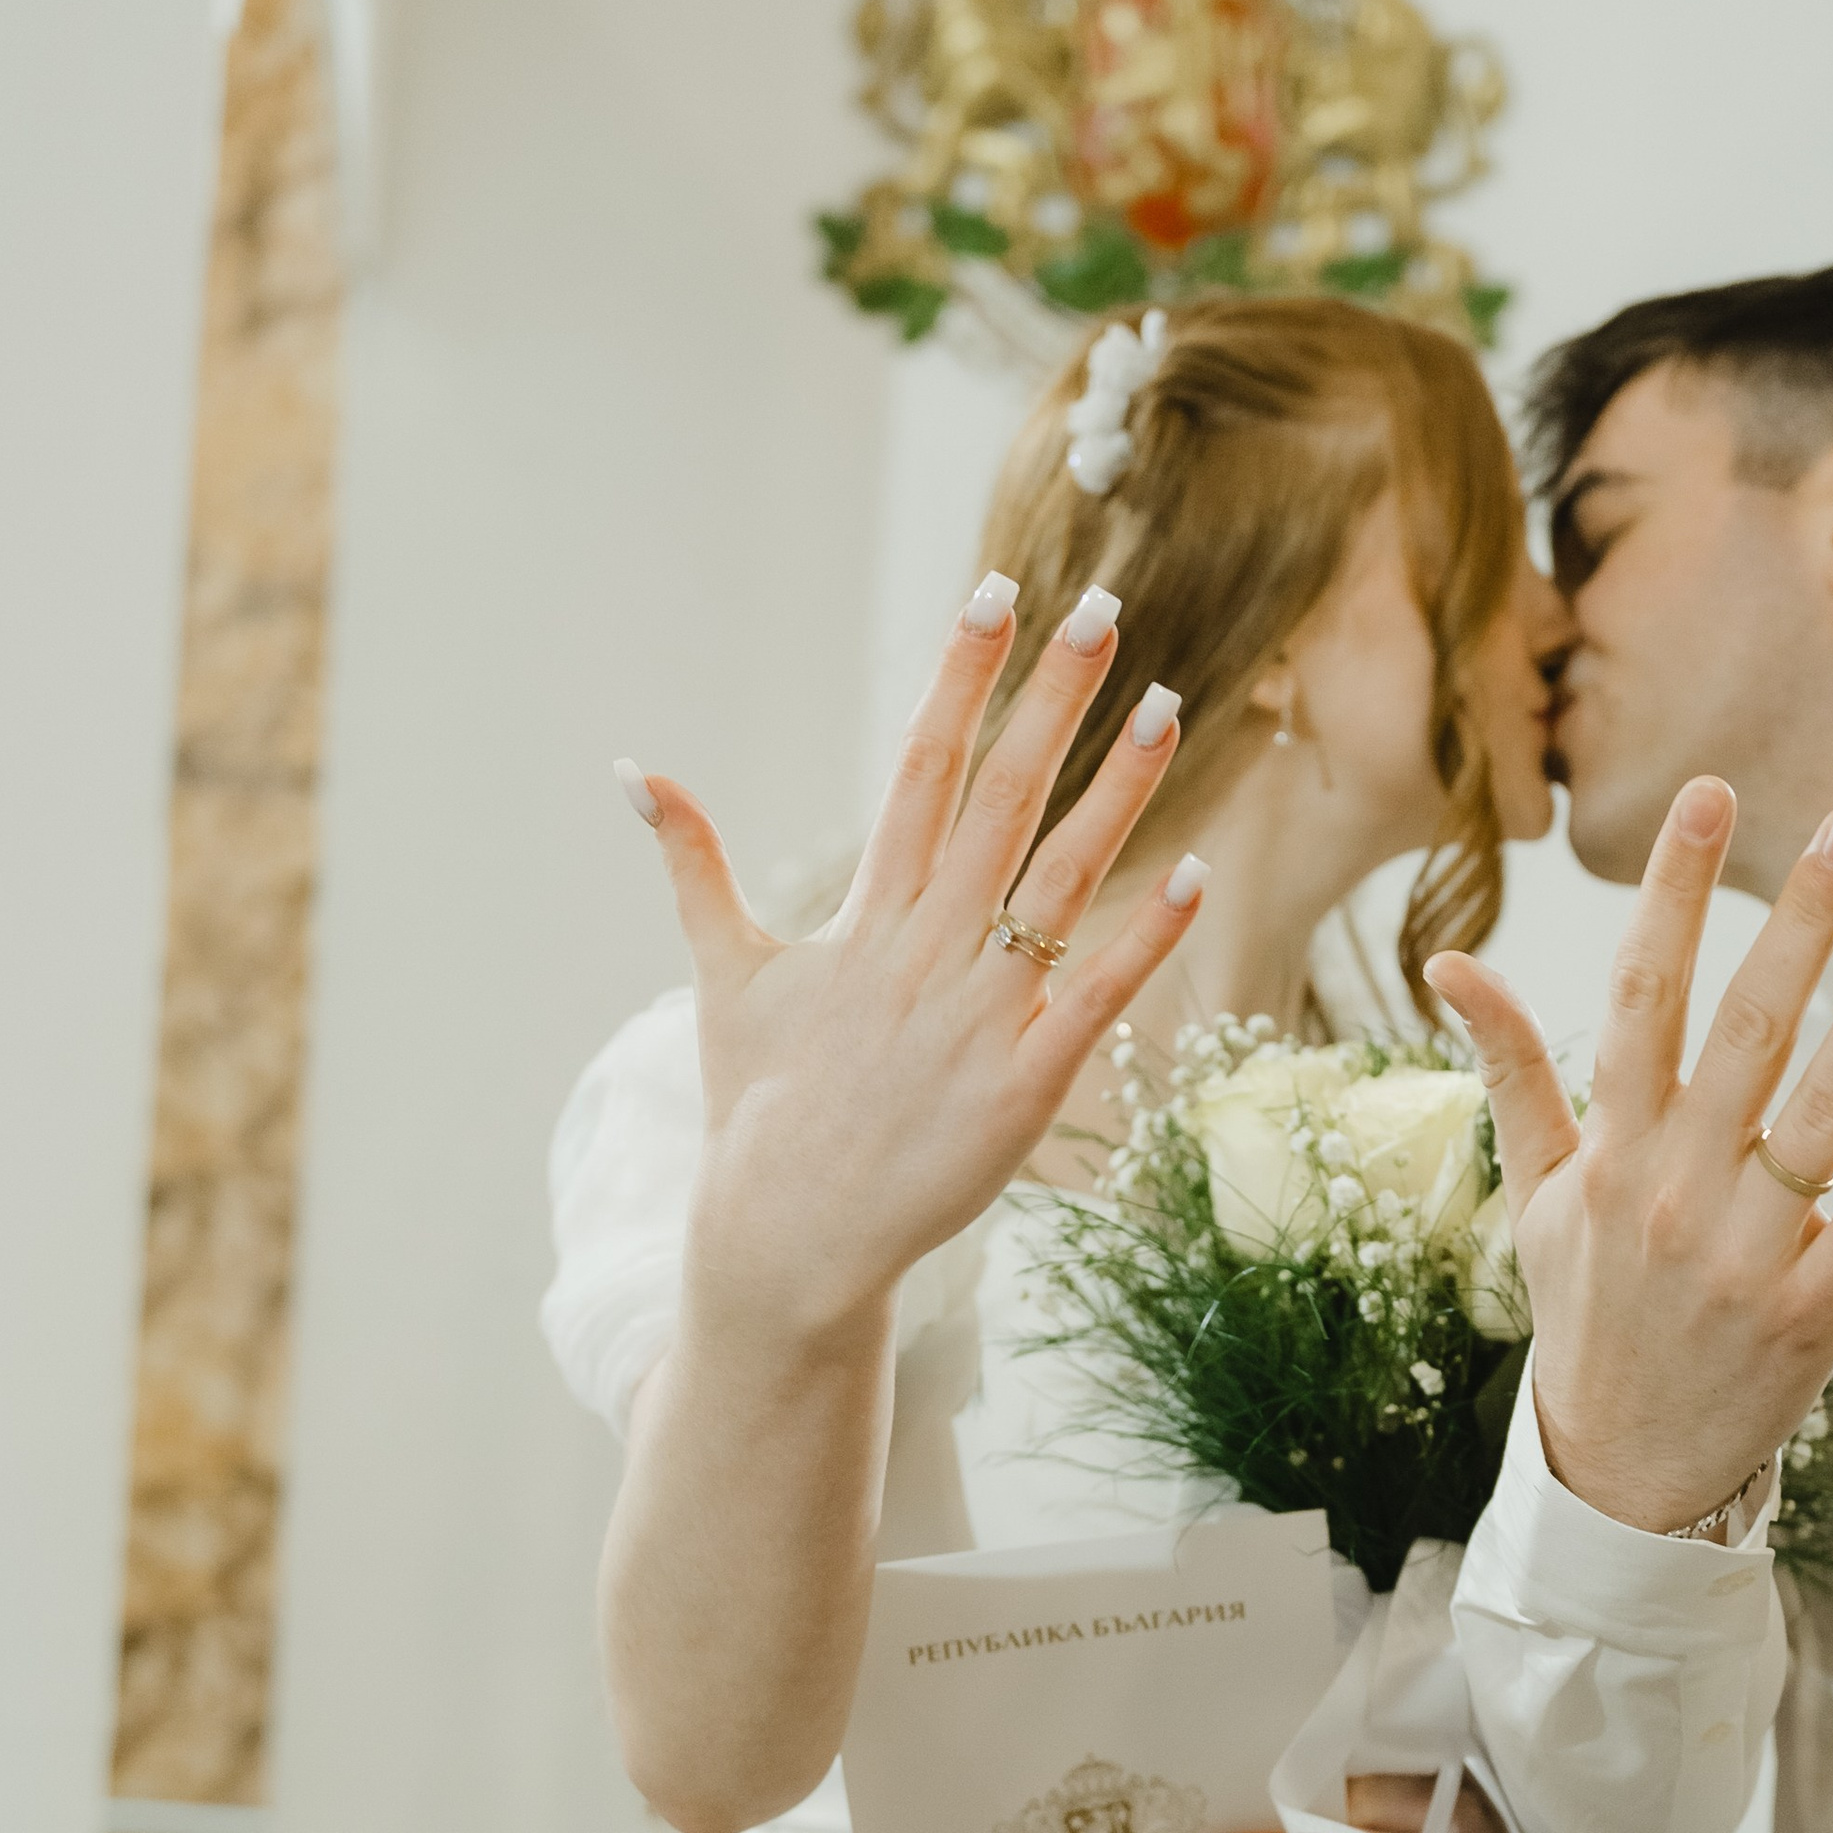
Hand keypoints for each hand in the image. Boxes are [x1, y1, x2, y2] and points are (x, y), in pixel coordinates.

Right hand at [634, 586, 1197, 1356]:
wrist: (785, 1238)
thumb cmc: (760, 1108)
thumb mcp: (725, 978)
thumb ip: (695, 867)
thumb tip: (634, 773)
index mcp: (865, 917)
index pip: (921, 767)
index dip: (962, 678)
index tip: (998, 594)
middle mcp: (925, 952)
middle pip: (1002, 799)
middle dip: (1053, 701)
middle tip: (1104, 610)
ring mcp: (978, 1018)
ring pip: (1062, 882)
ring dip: (1118, 792)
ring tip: (1171, 706)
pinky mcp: (1023, 1087)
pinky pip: (1096, 995)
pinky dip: (1147, 937)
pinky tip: (1198, 872)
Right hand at [1428, 779, 1832, 1534]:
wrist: (1621, 1469)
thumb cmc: (1586, 1312)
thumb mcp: (1536, 1195)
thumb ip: (1513, 1073)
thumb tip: (1454, 967)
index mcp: (1611, 1151)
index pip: (1642, 995)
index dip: (1675, 891)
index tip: (1715, 796)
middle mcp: (1675, 1188)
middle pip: (1748, 1028)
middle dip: (1803, 918)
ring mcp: (1747, 1248)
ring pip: (1827, 1102)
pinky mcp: (1815, 1304)